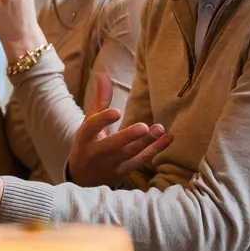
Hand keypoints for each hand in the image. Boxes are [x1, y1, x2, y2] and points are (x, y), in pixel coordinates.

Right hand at [69, 71, 165, 185]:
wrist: (82, 176)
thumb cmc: (88, 143)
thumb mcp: (90, 122)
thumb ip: (100, 99)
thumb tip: (103, 73)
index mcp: (85, 138)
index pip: (92, 128)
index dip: (103, 120)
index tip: (116, 112)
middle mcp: (97, 153)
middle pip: (113, 145)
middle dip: (128, 137)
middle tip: (144, 127)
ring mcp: (111, 165)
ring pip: (130, 154)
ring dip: (146, 142)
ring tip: (160, 128)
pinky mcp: (123, 172)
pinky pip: (141, 160)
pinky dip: (155, 150)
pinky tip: (167, 138)